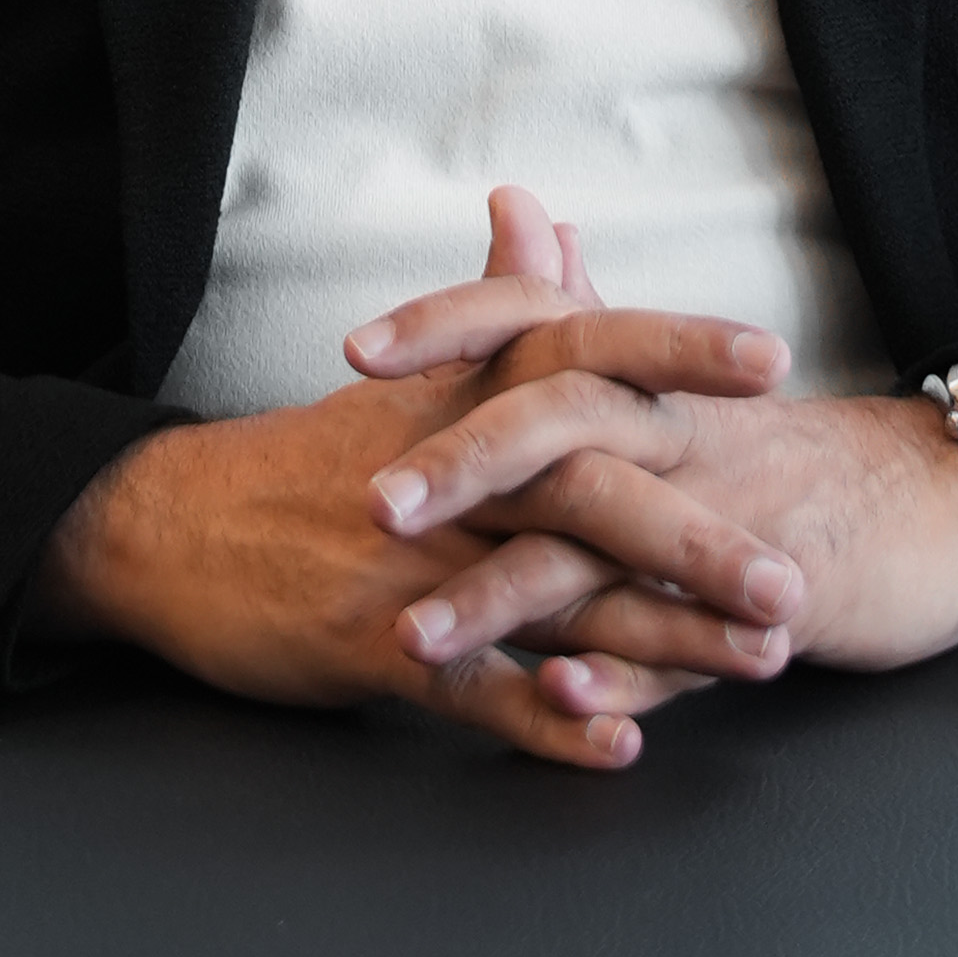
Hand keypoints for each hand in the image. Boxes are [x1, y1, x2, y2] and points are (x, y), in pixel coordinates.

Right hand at [40, 236, 797, 774]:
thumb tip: (536, 212)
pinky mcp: (373, 642)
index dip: (676, 349)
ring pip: (554, 597)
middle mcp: (451, 473)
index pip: (583, 351)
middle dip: (698, 535)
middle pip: (587, 488)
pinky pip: (476, 687)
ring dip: (660, 637)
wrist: (163, 528)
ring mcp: (414, 562)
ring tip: (757, 664)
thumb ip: (492, 304)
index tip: (774, 354)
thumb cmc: (300, 460)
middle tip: (794, 575)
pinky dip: (549, 718)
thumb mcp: (403, 375)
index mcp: (464, 395)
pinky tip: (622, 744)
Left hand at [347, 209, 957, 705]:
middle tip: (371, 503)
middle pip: (560, 429)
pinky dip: (619, 680)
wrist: (932, 507)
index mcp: (646, 376)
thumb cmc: (775, 445)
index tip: (354, 348)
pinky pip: (675, 658)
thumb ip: (581, 299)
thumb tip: (515, 208)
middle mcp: (676, 438)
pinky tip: (555, 701)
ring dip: (504, 600)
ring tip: (413, 637)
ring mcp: (719, 527)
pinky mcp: (760, 615)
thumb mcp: (678, 371)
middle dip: (462, 466)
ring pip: (598, 559)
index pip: (536, 325)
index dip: (449, 330)